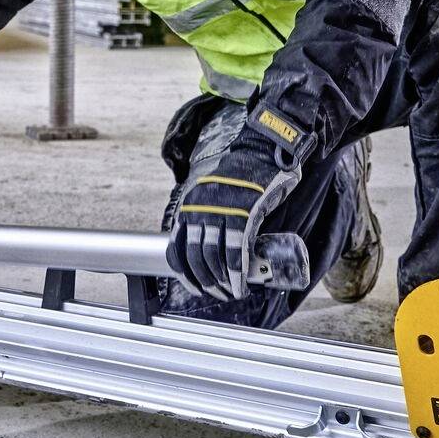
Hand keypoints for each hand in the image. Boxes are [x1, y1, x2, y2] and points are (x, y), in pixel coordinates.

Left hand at [167, 131, 303, 300]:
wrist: (261, 143)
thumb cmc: (242, 170)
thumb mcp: (214, 190)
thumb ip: (210, 214)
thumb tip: (215, 242)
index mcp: (189, 204)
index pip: (177, 248)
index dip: (186, 273)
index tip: (195, 287)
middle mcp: (199, 209)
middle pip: (196, 258)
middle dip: (207, 282)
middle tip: (219, 294)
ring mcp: (221, 211)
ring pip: (215, 258)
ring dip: (223, 281)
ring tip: (233, 292)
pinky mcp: (244, 212)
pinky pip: (236, 250)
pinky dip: (238, 272)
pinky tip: (242, 283)